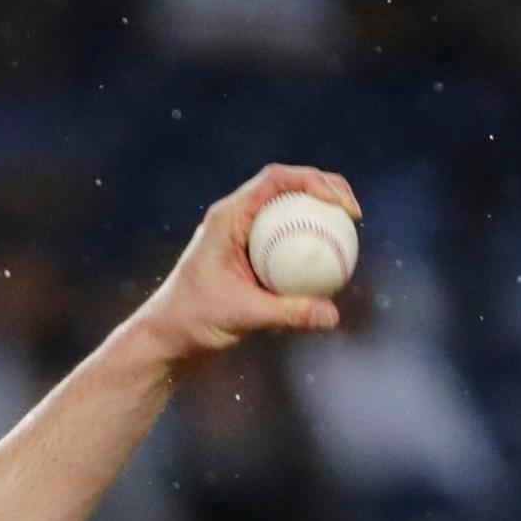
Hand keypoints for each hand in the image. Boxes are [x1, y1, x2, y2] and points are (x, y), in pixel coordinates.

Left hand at [122, 166, 362, 366]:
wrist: (166, 340)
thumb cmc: (192, 321)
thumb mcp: (242, 315)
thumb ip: (287, 314)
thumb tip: (331, 316)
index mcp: (228, 217)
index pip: (276, 180)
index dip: (314, 181)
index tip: (341, 205)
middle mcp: (236, 219)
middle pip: (287, 187)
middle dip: (324, 189)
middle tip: (354, 214)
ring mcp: (243, 237)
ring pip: (287, 213)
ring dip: (318, 215)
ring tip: (349, 232)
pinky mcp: (249, 257)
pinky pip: (285, 242)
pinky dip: (308, 246)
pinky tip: (331, 265)